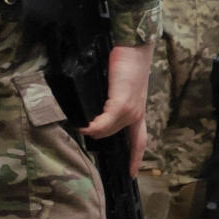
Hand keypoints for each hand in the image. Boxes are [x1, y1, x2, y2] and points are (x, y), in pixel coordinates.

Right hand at [82, 40, 154, 173]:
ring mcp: (131, 109)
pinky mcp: (122, 102)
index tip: (131, 173)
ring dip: (94, 133)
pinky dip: (94, 127)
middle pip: (120, 139)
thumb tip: (93, 109)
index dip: (135, 158)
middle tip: (89, 144)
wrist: (134, 44)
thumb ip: (109, 100)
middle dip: (106, 144)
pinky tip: (84, 128)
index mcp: (139, 110)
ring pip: (109, 131)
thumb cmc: (126, 61)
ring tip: (78, 130)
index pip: (140, 141)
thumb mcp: (120, 86)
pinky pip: (105, 123)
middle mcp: (137, 113)